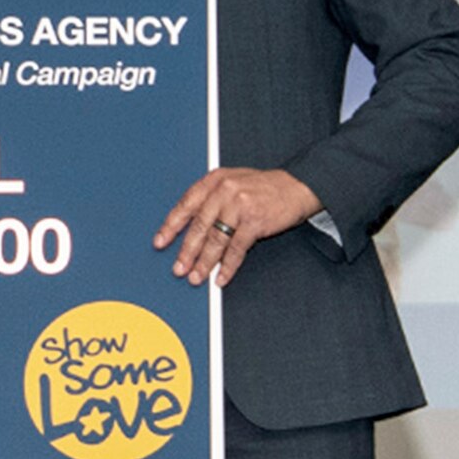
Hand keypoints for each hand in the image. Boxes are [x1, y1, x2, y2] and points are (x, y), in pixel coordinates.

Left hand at [153, 168, 319, 286]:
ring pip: (215, 240)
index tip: (160, 242)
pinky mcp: (255, 221)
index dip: (171, 226)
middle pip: (199, 226)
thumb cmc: (263, 187)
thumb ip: (211, 199)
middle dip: (187, 251)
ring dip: (204, 262)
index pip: (186, 205)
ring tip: (196, 277)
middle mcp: (224, 191)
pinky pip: (236, 249)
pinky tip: (221, 277)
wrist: (298, 186)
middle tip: (178, 269)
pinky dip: (228, 266)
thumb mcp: (232, 182)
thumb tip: (189, 230)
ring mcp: (240, 205)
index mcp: (214, 180)